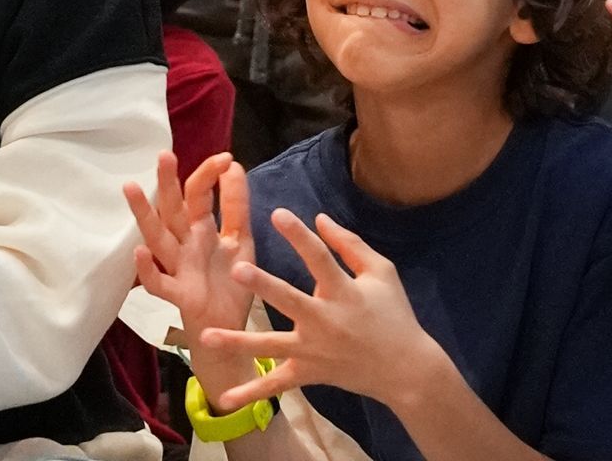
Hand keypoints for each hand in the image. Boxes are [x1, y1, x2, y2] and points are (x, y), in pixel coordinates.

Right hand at [124, 151, 256, 409]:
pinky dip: (147, 269)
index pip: (198, 194)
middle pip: (172, 209)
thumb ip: (236, 205)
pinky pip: (158, 282)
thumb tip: (234, 165)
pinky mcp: (179, 295)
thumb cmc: (230, 281)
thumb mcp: (240, 238)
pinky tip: (139, 252)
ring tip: (130, 188)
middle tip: (164, 155)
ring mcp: (178, 268)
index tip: (227, 158)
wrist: (231, 328)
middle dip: (167, 183)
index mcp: (200, 229)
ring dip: (144, 214)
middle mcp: (185, 244)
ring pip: (157, 237)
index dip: (209, 175)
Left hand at [201, 209, 445, 415]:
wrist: (406, 370)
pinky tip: (224, 398)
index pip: (319, 258)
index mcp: (343, 292)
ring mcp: (313, 351)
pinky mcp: (308, 373)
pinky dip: (251, 392)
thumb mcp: (382, 273)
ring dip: (238, 341)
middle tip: (236, 269)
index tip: (278, 212)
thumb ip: (349, 244)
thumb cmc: (394, 314)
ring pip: (271, 345)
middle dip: (263, 285)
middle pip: (289, 300)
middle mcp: (324, 321)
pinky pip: (276, 385)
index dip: (299, 235)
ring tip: (205, 336)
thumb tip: (319, 218)